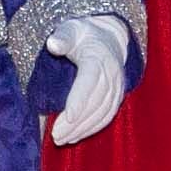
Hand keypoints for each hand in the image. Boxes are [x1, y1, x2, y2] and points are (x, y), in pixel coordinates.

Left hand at [39, 13, 131, 147]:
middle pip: (95, 102)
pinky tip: (76, 137)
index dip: (79, 100)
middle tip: (56, 136)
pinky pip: (107, 115)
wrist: (108, 38)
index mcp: (98, 57)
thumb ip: (62, 37)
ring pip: (102, 112)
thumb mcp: (70, 29)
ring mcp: (117, 87)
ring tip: (62, 140)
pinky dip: (93, 128)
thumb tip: (52, 44)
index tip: (67, 117)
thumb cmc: (82, 34)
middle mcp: (111, 73)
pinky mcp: (117, 96)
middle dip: (76, 122)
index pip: (89, 81)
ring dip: (83, 129)